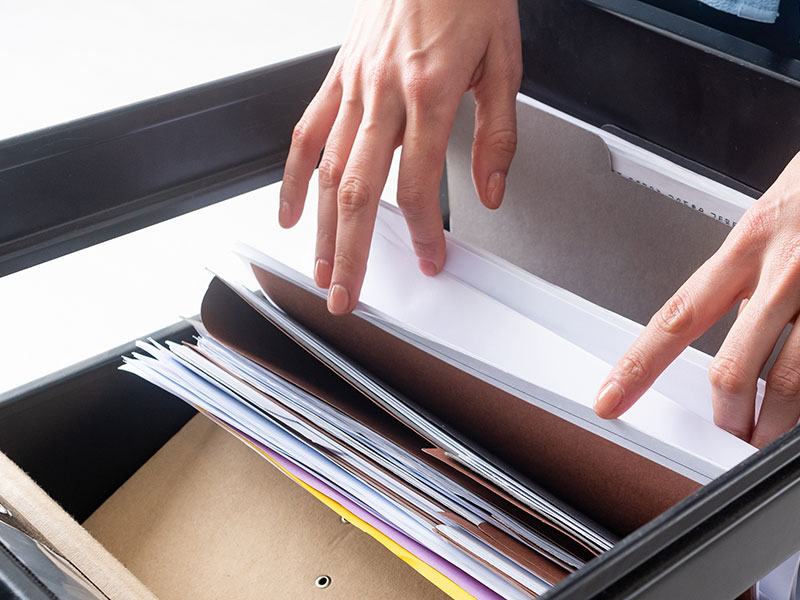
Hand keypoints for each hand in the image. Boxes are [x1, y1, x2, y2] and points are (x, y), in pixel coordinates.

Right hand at [279, 0, 521, 313]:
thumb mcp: (504, 63)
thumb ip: (499, 135)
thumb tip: (490, 192)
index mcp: (431, 94)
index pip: (418, 185)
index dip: (421, 234)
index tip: (428, 262)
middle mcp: (384, 95)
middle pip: (358, 191)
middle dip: (352, 254)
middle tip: (347, 296)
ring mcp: (354, 87)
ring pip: (325, 171)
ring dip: (321, 229)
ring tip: (320, 270)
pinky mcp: (337, 77)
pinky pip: (306, 132)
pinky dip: (291, 177)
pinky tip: (288, 211)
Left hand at [594, 151, 799, 447]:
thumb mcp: (772, 219)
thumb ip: (749, 272)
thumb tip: (733, 320)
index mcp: (747, 246)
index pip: (675, 319)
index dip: (637, 366)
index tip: (610, 399)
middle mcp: (784, 270)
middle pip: (732, 369)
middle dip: (726, 415)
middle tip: (728, 429)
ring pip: (790, 383)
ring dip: (774, 423)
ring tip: (767, 435)